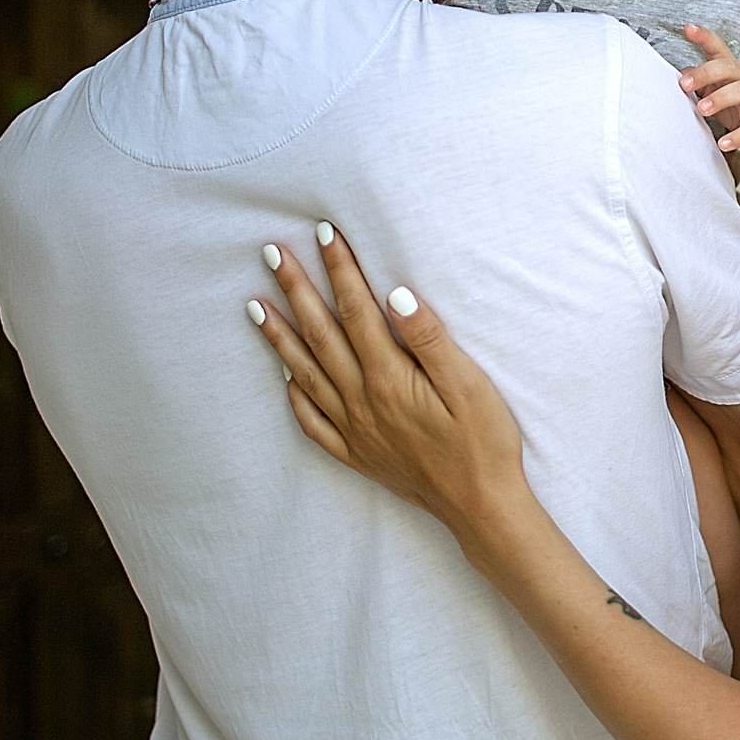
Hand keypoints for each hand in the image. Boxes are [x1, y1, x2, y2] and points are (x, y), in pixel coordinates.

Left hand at [246, 224, 532, 551]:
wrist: (480, 507)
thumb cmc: (484, 443)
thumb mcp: (469, 384)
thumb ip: (429, 339)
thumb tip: (395, 294)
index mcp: (389, 378)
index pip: (356, 310)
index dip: (340, 269)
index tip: (323, 233)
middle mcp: (362, 401)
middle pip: (321, 334)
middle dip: (296, 290)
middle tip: (272, 254)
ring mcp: (355, 430)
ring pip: (305, 373)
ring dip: (279, 337)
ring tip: (255, 306)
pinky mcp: (357, 453)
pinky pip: (313, 421)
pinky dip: (294, 395)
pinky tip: (285, 378)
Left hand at [679, 25, 739, 156]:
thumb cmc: (737, 102)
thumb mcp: (718, 87)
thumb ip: (699, 80)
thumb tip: (680, 75)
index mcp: (732, 68)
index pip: (718, 48)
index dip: (704, 37)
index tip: (687, 28)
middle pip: (729, 67)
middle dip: (705, 73)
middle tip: (684, 84)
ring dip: (720, 98)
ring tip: (702, 108)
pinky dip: (737, 137)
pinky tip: (723, 144)